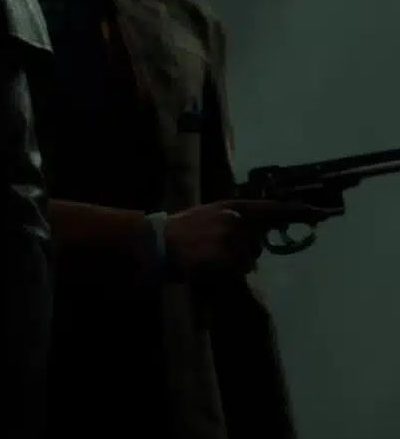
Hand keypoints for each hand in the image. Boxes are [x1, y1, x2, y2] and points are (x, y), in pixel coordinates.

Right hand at [165, 199, 330, 277]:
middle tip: (214, 250)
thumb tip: (259, 231)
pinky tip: (208, 265)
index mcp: (232, 206)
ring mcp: (233, 239)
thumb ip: (235, 219)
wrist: (159, 244)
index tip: (319, 214)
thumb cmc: (182, 230)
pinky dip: (226, 272)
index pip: (271, 208)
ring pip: (248, 259)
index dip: (296, 212)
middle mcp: (237, 220)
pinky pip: (239, 271)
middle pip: (257, 242)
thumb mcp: (210, 215)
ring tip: (208, 257)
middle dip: (244, 249)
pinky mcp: (229, 259)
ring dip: (234, 262)